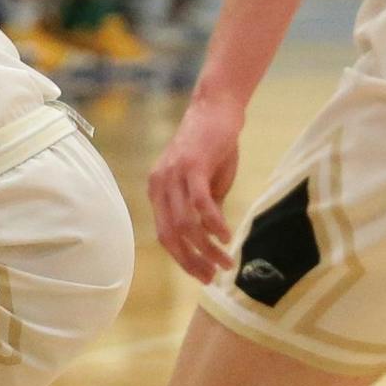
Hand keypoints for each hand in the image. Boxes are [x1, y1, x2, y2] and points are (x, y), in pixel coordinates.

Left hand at [150, 94, 242, 281]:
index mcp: (158, 191)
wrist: (216, 109)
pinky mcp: (192, 166)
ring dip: (206, 248)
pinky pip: (200, 204)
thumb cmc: (213, 146)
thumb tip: (210, 236)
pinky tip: (226, 237)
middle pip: (171, 235)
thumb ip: (203, 208)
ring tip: (225, 262)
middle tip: (212, 277)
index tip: (202, 275)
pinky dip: (213, 224)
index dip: (182, 259)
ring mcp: (173, 176)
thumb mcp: (205, 182)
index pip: (165, 235)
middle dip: (192, 261)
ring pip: (185, 224)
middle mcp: (159, 186)